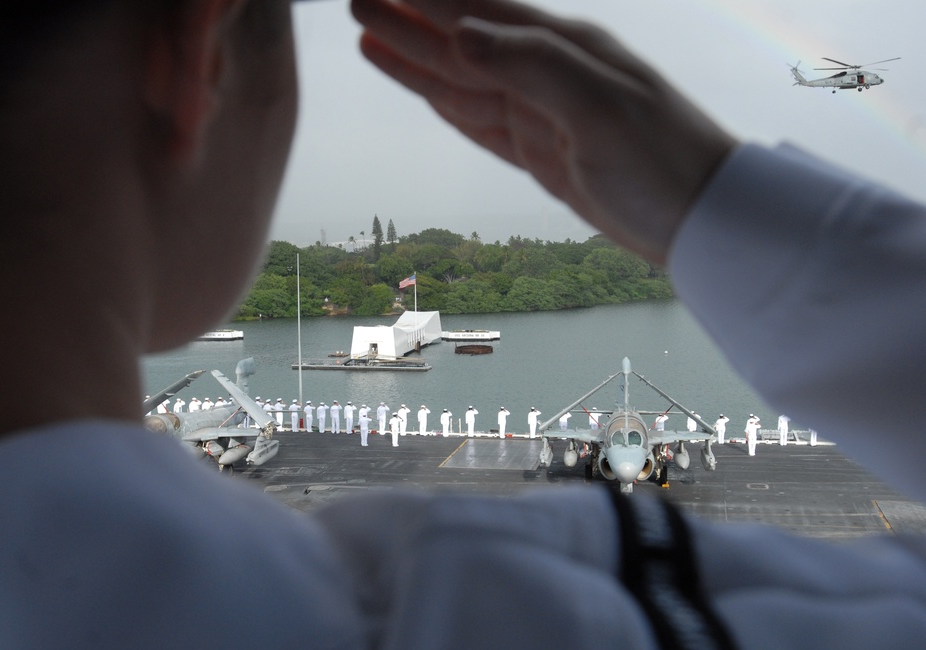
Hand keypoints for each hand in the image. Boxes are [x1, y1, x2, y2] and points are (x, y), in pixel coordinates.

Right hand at [350, 0, 736, 263]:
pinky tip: (422, 85)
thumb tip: (463, 35)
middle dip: (407, 21)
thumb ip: (533, 67)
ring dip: (414, 58)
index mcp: (564, 51)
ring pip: (461, 79)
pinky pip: (478, 119)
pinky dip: (444, 100)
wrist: (702, 220)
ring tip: (368, 35)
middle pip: (461, 40)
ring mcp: (541, 113)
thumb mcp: (602, 109)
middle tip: (356, 0)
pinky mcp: (540, 151)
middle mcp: (547, 73)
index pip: (480, 13)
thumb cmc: (665, 161)